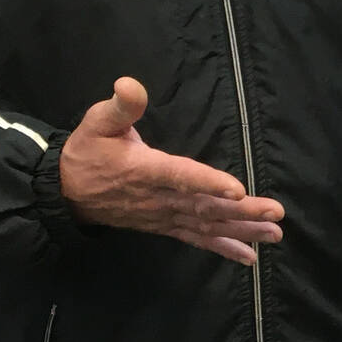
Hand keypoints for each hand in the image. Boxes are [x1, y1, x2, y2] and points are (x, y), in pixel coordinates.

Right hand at [59, 77, 283, 264]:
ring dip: (242, 231)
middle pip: (205, 206)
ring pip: (207, 225)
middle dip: (242, 212)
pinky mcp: (165, 226)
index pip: (181, 177)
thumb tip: (129, 84)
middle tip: (275, 214)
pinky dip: (223, 248)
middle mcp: (159, 197)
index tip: (239, 190)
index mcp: (146, 170)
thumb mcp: (97, 122)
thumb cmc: (87, 152)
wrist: (66, 193)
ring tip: (274, 235)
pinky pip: (196, 239)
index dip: (209, 183)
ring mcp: (163, 215)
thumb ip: (119, 106)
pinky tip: (250, 257)